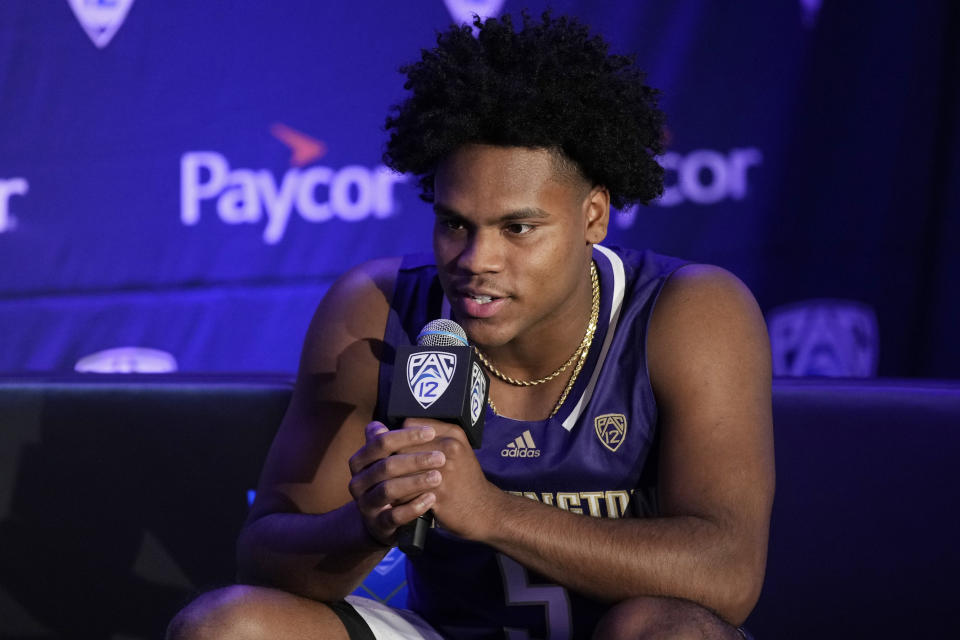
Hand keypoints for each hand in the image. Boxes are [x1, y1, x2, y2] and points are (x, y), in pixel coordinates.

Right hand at [347, 421, 445, 545]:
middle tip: (441, 457)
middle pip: (386, 465)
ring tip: (438, 477)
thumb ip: (391, 441)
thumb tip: (398, 418)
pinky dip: (414, 506)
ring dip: (415, 482)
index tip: (431, 432)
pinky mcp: (378, 525)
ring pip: (388, 490)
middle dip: (416, 459)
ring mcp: (366, 505)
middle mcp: (358, 482)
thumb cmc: (390, 482)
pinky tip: (431, 498)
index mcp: (359, 461)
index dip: (407, 436)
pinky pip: (394, 516)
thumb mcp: (387, 461)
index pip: (381, 442)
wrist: (382, 521)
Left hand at [396, 418, 503, 541]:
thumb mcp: (455, 450)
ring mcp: (444, 470)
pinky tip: (397, 501)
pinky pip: (407, 492)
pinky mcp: (438, 492)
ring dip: (391, 480)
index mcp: (452, 432)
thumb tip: (393, 431)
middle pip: (402, 446)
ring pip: (401, 469)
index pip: (409, 425)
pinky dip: (399, 498)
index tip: (391, 448)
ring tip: (387, 486)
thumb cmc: (463, 479)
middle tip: (383, 470)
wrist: (484, 509)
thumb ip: (430, 438)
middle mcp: (449, 447)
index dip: (397, 437)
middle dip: (390, 459)